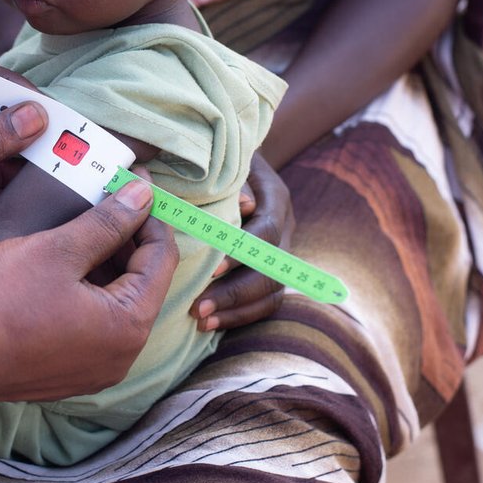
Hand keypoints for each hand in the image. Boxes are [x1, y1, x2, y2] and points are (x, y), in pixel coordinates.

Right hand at [0, 181, 177, 464]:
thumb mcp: (59, 248)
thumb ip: (109, 221)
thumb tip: (143, 196)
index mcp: (129, 325)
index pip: (161, 257)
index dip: (148, 214)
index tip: (131, 184)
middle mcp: (122, 355)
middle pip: (142, 281)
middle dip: (126, 236)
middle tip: (105, 196)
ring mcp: (95, 368)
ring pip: (116, 301)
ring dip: (105, 261)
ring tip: (79, 223)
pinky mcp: (68, 371)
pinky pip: (93, 322)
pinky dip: (86, 290)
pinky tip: (61, 262)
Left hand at [191, 152, 295, 330]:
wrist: (243, 162)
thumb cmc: (225, 157)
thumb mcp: (229, 158)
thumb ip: (237, 179)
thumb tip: (245, 205)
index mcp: (276, 200)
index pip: (265, 234)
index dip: (240, 254)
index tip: (210, 270)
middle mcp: (284, 229)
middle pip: (272, 272)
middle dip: (235, 294)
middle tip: (198, 308)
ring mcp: (280, 253)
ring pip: (272, 293)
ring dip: (237, 311)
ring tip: (201, 322)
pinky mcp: (269, 270)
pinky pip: (264, 303)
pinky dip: (239, 316)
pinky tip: (210, 325)